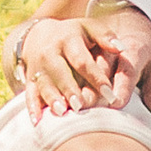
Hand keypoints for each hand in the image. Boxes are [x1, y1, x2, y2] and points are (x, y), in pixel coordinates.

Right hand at [19, 5, 150, 120]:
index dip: (96, 77)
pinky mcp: (30, 79)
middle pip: (60, 72)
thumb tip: (121, 48)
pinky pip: (29, 94)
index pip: (83, 60)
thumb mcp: (90, 28)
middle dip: (69, 89)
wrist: (40, 35)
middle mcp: (50, 52)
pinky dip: (32, 108)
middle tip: (80, 105)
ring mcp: (38, 66)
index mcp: (68, 39)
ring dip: (51, 98)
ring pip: (44, 84)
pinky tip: (36, 122)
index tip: (109, 94)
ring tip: (61, 112)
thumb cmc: (75, 35)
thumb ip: (106, 37)